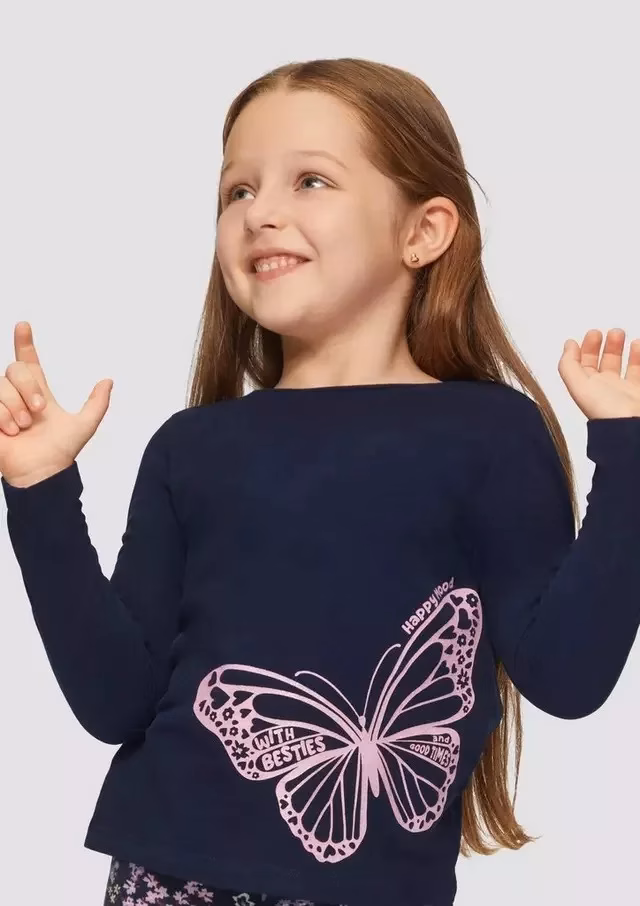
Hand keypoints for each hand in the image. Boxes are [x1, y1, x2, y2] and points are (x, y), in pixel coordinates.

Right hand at [0, 321, 112, 486]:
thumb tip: (108, 381)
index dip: (24, 342)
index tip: (24, 325)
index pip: (28, 361)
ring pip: (1, 386)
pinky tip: (10, 431)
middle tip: (38, 412)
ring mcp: (0, 405)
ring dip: (16, 408)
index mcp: (37, 392)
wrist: (42, 473)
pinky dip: (3, 417)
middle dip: (28, 389)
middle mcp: (16, 395)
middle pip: (15, 369)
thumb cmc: (59, 452)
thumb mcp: (84, 424)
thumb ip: (97, 403)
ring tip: (23, 428)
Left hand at [558, 328, 639, 419]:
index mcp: (588, 389)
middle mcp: (607, 390)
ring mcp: (626, 391)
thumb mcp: (578, 385)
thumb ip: (568, 365)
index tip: (592, 334)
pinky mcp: (639, 392)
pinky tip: (638, 346)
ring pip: (624, 366)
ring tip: (625, 336)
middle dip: (605, 345)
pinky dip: (639, 357)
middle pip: (604, 364)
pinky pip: (639, 370)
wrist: (631, 426)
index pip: (583, 366)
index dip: (584, 350)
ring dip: (622, 349)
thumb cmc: (606, 409)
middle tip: (610, 332)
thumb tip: (568, 345)